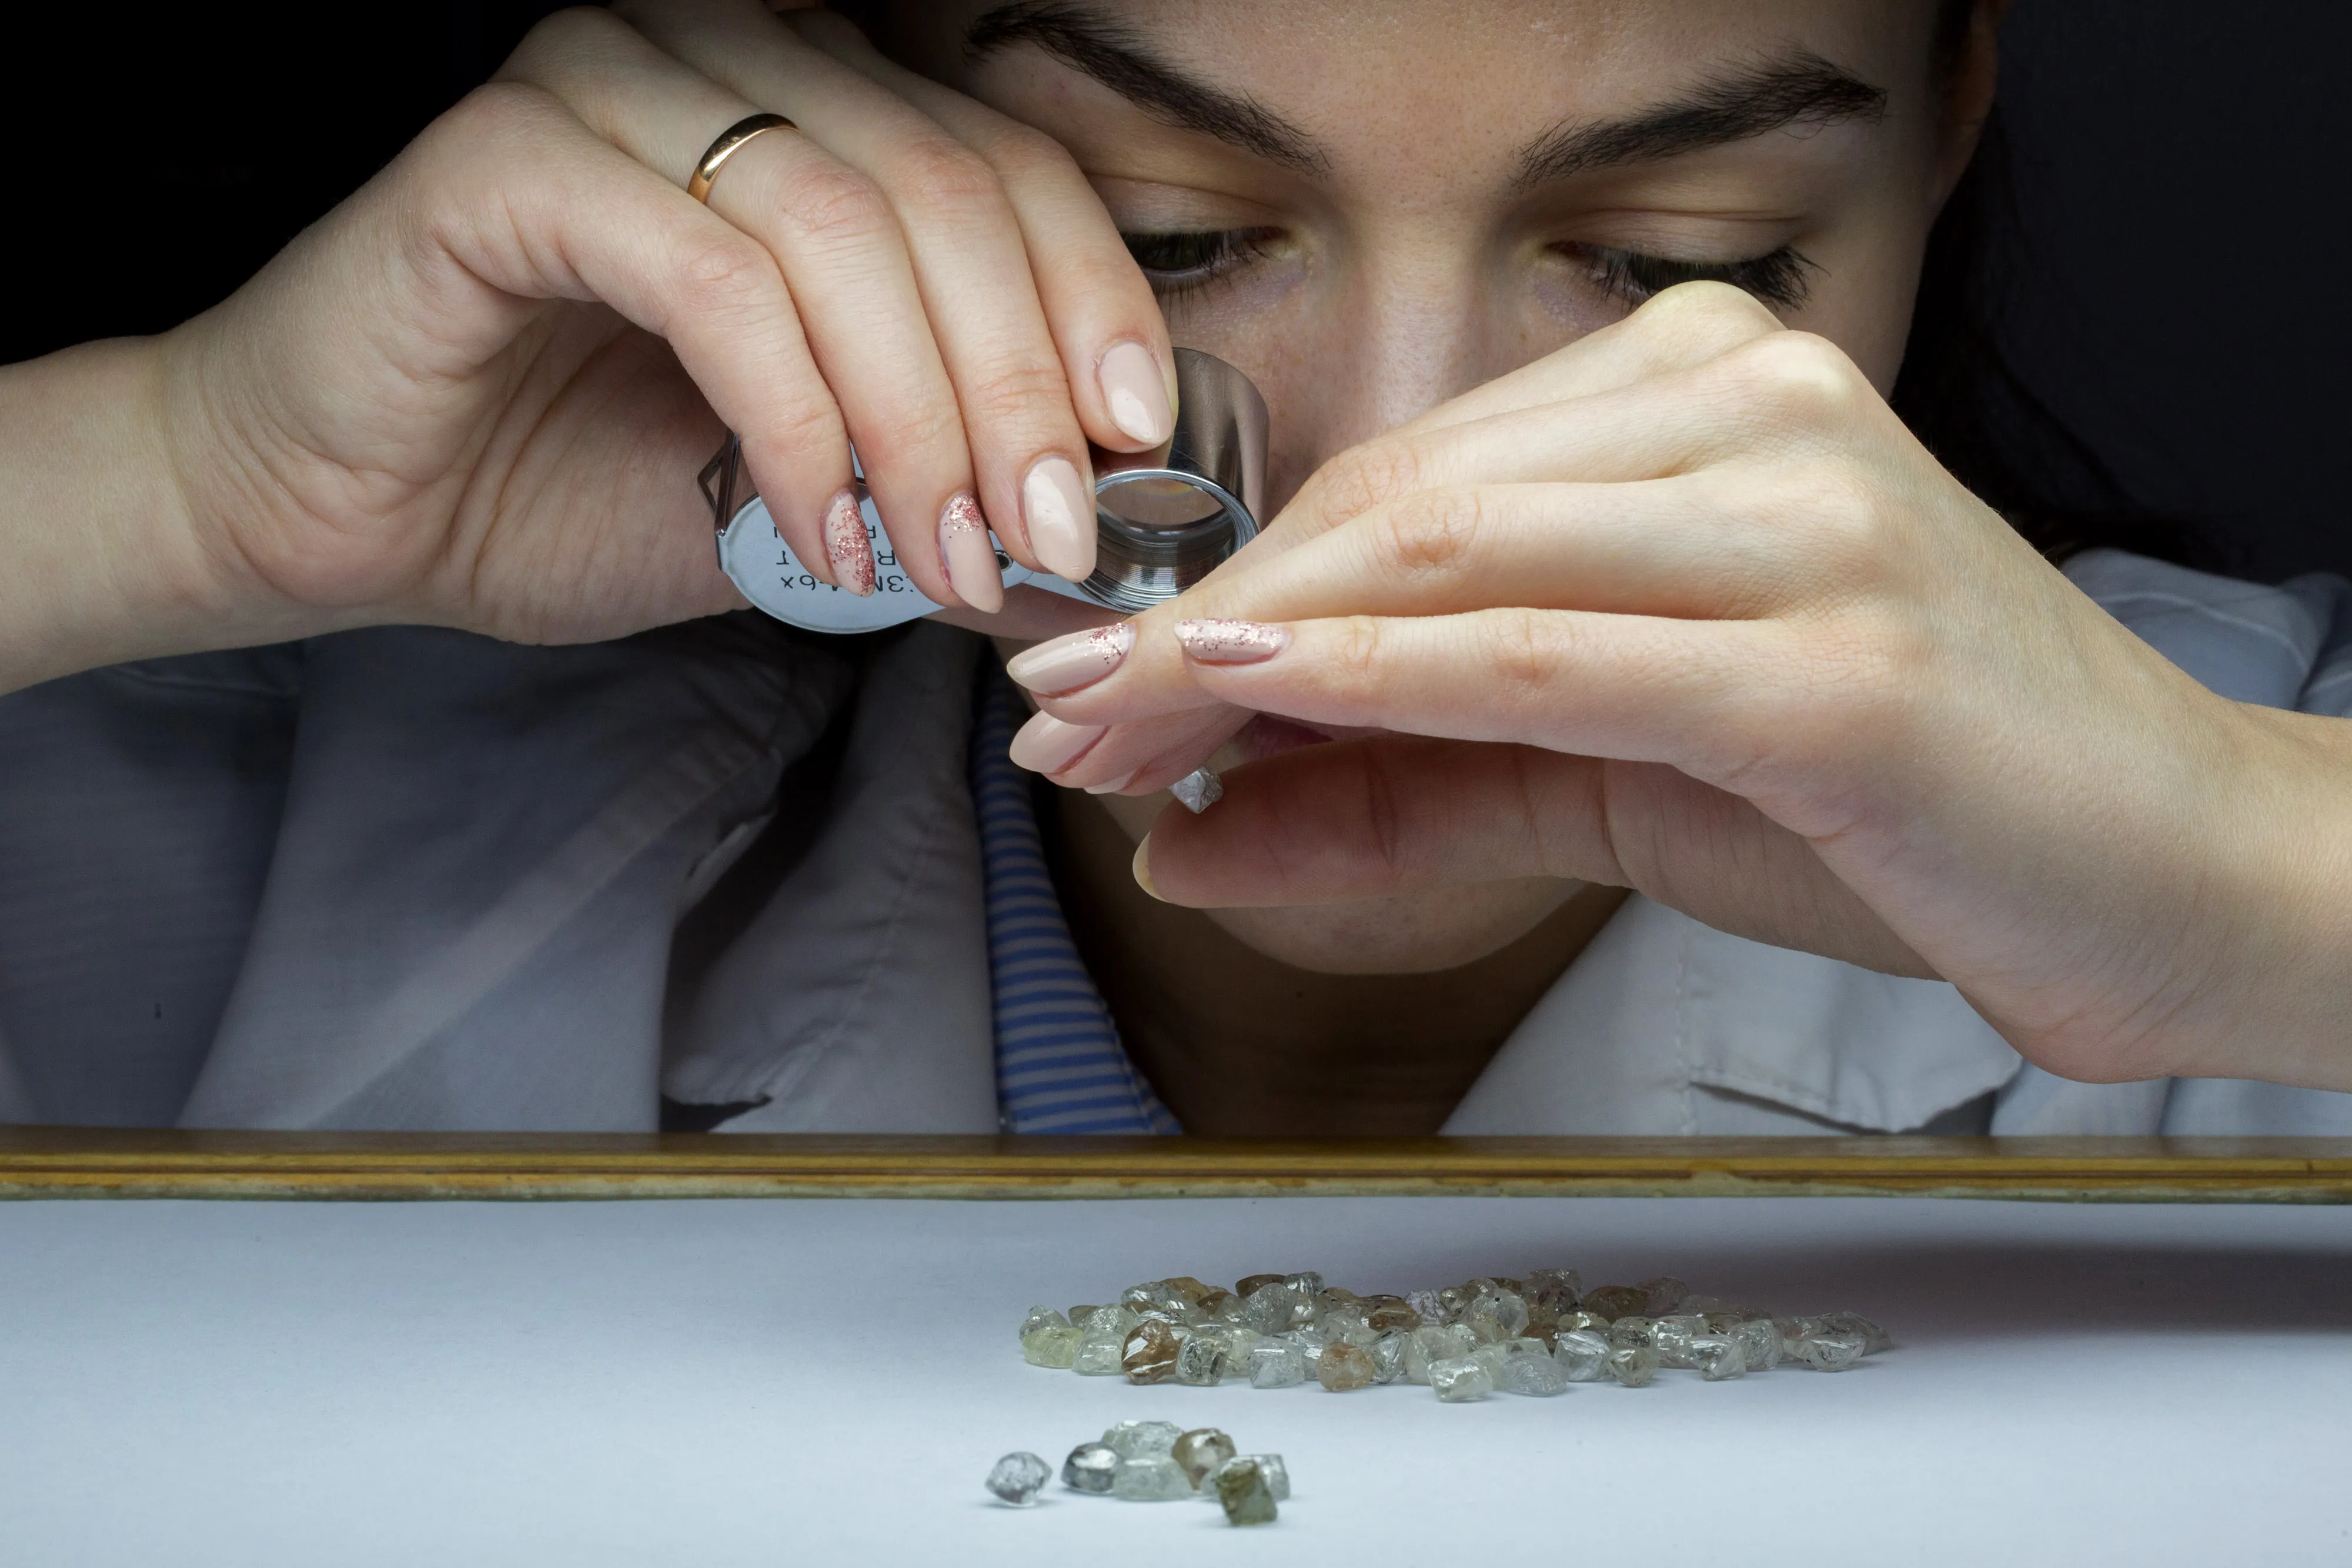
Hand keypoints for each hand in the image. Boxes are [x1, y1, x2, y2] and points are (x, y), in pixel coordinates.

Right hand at [1, 0, 1175, 690]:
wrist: (349, 512)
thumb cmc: (573, 483)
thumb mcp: (813, 482)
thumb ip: (938, 467)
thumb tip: (1094, 517)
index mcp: (809, 102)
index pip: (1008, 168)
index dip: (1091, 304)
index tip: (1131, 450)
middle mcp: (716, 57)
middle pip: (945, 191)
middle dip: (1017, 390)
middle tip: (1042, 541)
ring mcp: (606, 89)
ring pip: (843, 228)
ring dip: (919, 421)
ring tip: (939, 562)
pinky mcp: (505, 163)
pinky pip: (713, 280)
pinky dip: (793, 422)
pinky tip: (818, 531)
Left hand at [1010, 282, 2351, 1089]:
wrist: (2157, 873)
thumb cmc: (1888, 806)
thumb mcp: (1604, 783)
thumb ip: (1396, 789)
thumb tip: (1180, 830)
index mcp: (1701, 393)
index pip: (1401, 479)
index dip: (1223, 585)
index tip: (1087, 683)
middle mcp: (1751, 411)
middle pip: (1399, 505)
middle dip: (1199, 626)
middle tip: (1057, 722)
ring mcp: (1805, 517)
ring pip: (1452, 559)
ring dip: (1246, 656)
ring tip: (1108, 742)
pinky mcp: (1838, 654)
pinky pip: (1548, 650)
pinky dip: (1378, 681)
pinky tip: (1247, 704)